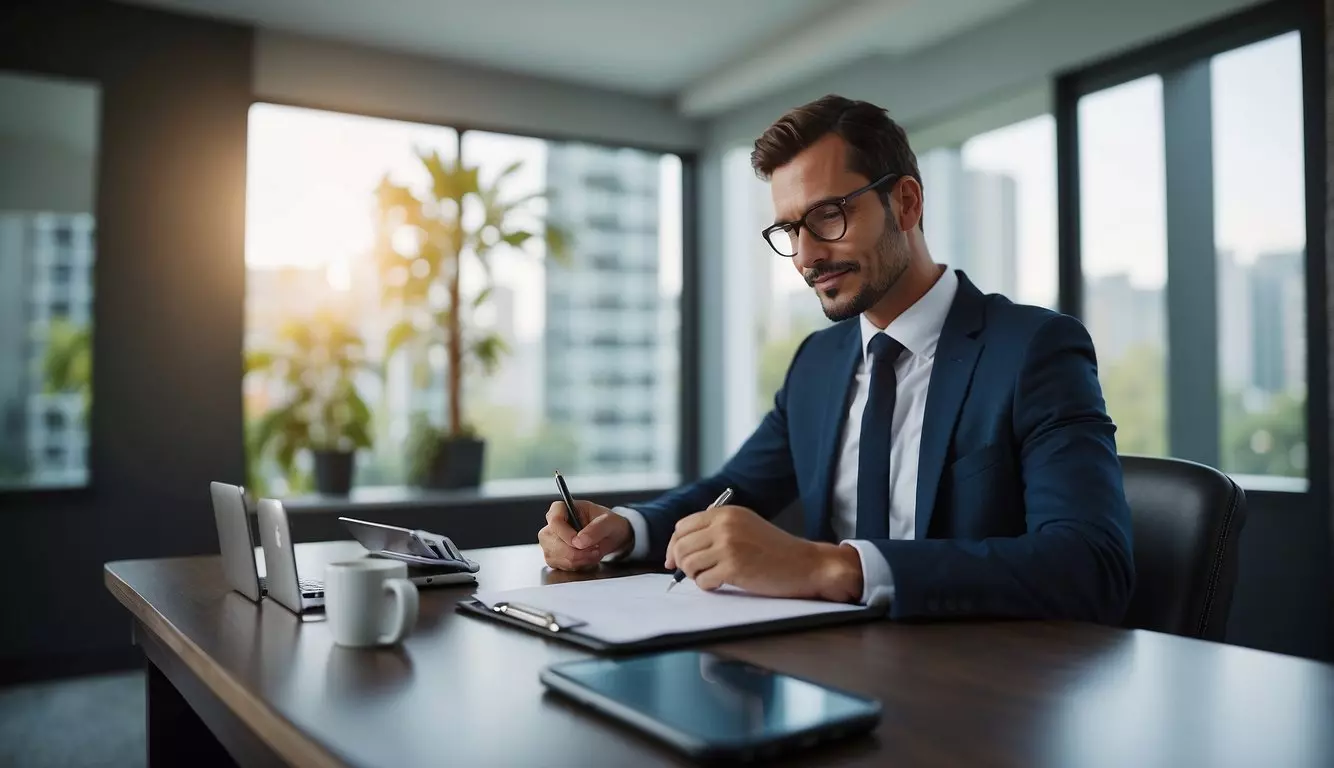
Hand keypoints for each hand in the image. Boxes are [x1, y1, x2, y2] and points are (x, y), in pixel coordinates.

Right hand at [539, 500, 632, 570]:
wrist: (611, 537)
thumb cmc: (608, 523)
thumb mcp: (609, 521)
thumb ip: (596, 528)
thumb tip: (580, 541)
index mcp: (562, 508)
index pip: (554, 520)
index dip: (566, 534)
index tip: (581, 543)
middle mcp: (553, 524)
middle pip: (552, 541)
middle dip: (575, 552)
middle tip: (594, 550)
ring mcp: (551, 541)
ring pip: (554, 556)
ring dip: (577, 560)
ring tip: (593, 553)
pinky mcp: (554, 556)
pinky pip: (559, 565)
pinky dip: (575, 566)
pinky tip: (586, 559)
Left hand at [664, 505, 861, 601]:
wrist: (805, 564)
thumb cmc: (774, 550)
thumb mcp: (744, 526)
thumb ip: (715, 530)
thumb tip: (678, 549)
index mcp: (725, 513)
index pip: (682, 527)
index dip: (675, 546)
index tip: (674, 560)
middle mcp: (724, 525)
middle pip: (681, 546)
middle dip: (682, 563)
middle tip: (695, 573)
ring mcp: (728, 546)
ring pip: (688, 564)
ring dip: (695, 576)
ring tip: (711, 577)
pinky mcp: (733, 567)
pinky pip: (703, 581)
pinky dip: (708, 586)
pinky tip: (722, 584)